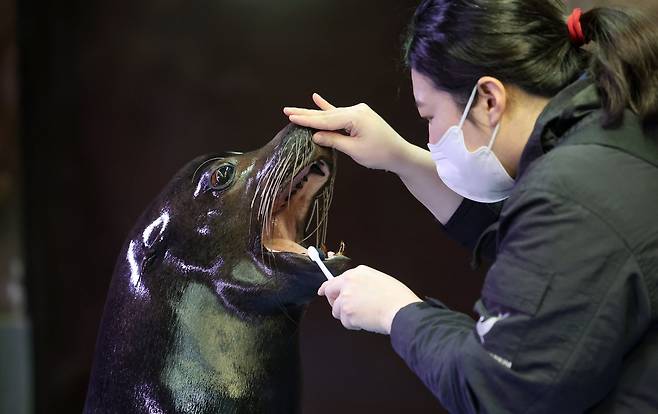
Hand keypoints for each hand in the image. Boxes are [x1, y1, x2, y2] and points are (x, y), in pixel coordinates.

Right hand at [283, 94, 411, 172]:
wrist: (399, 153)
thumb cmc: (379, 154)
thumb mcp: (354, 150)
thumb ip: (334, 140)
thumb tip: (315, 135)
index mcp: (355, 116)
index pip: (326, 120)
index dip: (307, 120)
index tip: (291, 118)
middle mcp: (356, 110)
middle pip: (326, 114)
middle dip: (306, 114)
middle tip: (286, 110)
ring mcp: (358, 111)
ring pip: (331, 114)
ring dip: (314, 114)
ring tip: (295, 110)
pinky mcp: (359, 116)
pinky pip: (340, 113)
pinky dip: (328, 108)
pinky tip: (317, 98)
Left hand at [318, 265, 421, 334]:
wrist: (400, 310)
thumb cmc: (397, 297)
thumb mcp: (379, 280)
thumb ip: (362, 283)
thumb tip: (355, 292)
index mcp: (358, 272)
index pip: (336, 279)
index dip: (328, 287)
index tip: (323, 291)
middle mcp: (348, 282)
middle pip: (330, 292)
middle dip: (334, 302)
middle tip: (343, 310)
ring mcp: (346, 297)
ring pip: (337, 310)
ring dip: (347, 316)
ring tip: (365, 316)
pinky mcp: (347, 312)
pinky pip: (345, 322)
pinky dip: (354, 325)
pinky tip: (367, 321)